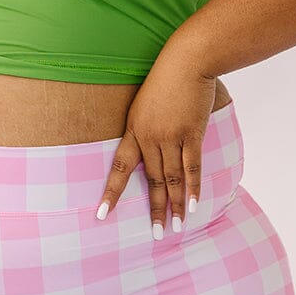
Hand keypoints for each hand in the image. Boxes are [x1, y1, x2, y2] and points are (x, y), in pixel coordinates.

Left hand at [96, 52, 216, 238]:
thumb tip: (151, 143)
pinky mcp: (192, 134)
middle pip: (152, 180)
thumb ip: (146, 124)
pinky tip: (193, 205)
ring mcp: (171, 136)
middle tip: (156, 234)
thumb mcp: (145, 101)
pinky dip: (193, 188)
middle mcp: (150, 137)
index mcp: (134, 129)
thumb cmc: (167, 76)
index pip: (121, 168)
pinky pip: (192, 167)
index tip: (102, 214)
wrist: (187, 60)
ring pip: (172, 178)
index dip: (112, 192)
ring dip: (175, 205)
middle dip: (155, 208)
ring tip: (176, 227)